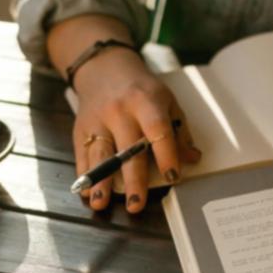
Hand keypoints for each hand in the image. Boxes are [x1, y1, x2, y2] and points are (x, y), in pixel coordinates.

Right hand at [71, 47, 200, 212]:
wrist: (104, 68)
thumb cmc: (141, 89)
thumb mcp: (166, 101)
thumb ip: (179, 130)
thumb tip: (192, 158)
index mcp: (146, 101)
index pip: (158, 130)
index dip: (166, 155)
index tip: (173, 177)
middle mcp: (120, 111)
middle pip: (127, 149)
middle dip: (132, 179)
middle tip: (136, 204)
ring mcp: (98, 120)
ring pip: (100, 154)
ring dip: (100, 181)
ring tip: (101, 203)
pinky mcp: (81, 128)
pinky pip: (82, 155)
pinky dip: (84, 175)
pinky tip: (87, 193)